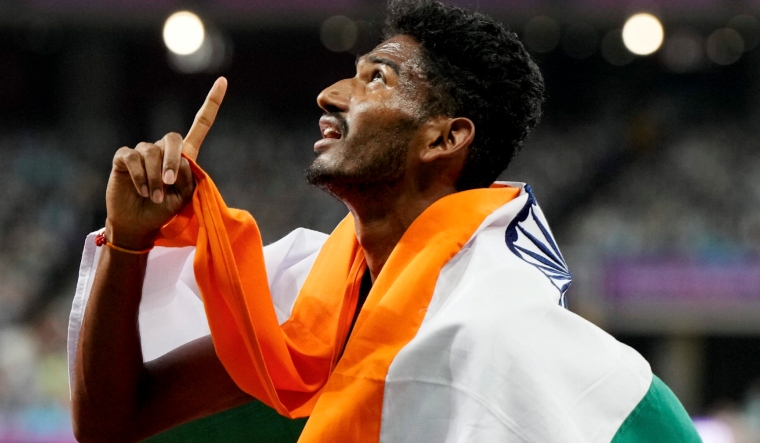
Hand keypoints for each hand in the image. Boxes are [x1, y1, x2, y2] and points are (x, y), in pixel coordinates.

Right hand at [105, 77, 227, 249]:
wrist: (138, 224)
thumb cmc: (163, 211)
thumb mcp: (184, 197)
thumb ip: (187, 176)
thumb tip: (179, 160)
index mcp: (184, 155)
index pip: (200, 124)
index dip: (211, 103)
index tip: (223, 80)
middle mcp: (163, 149)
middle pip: (173, 139)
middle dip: (172, 162)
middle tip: (168, 186)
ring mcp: (143, 151)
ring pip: (152, 153)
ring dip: (154, 179)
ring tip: (153, 196)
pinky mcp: (124, 158)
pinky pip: (134, 158)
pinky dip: (140, 177)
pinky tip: (141, 190)